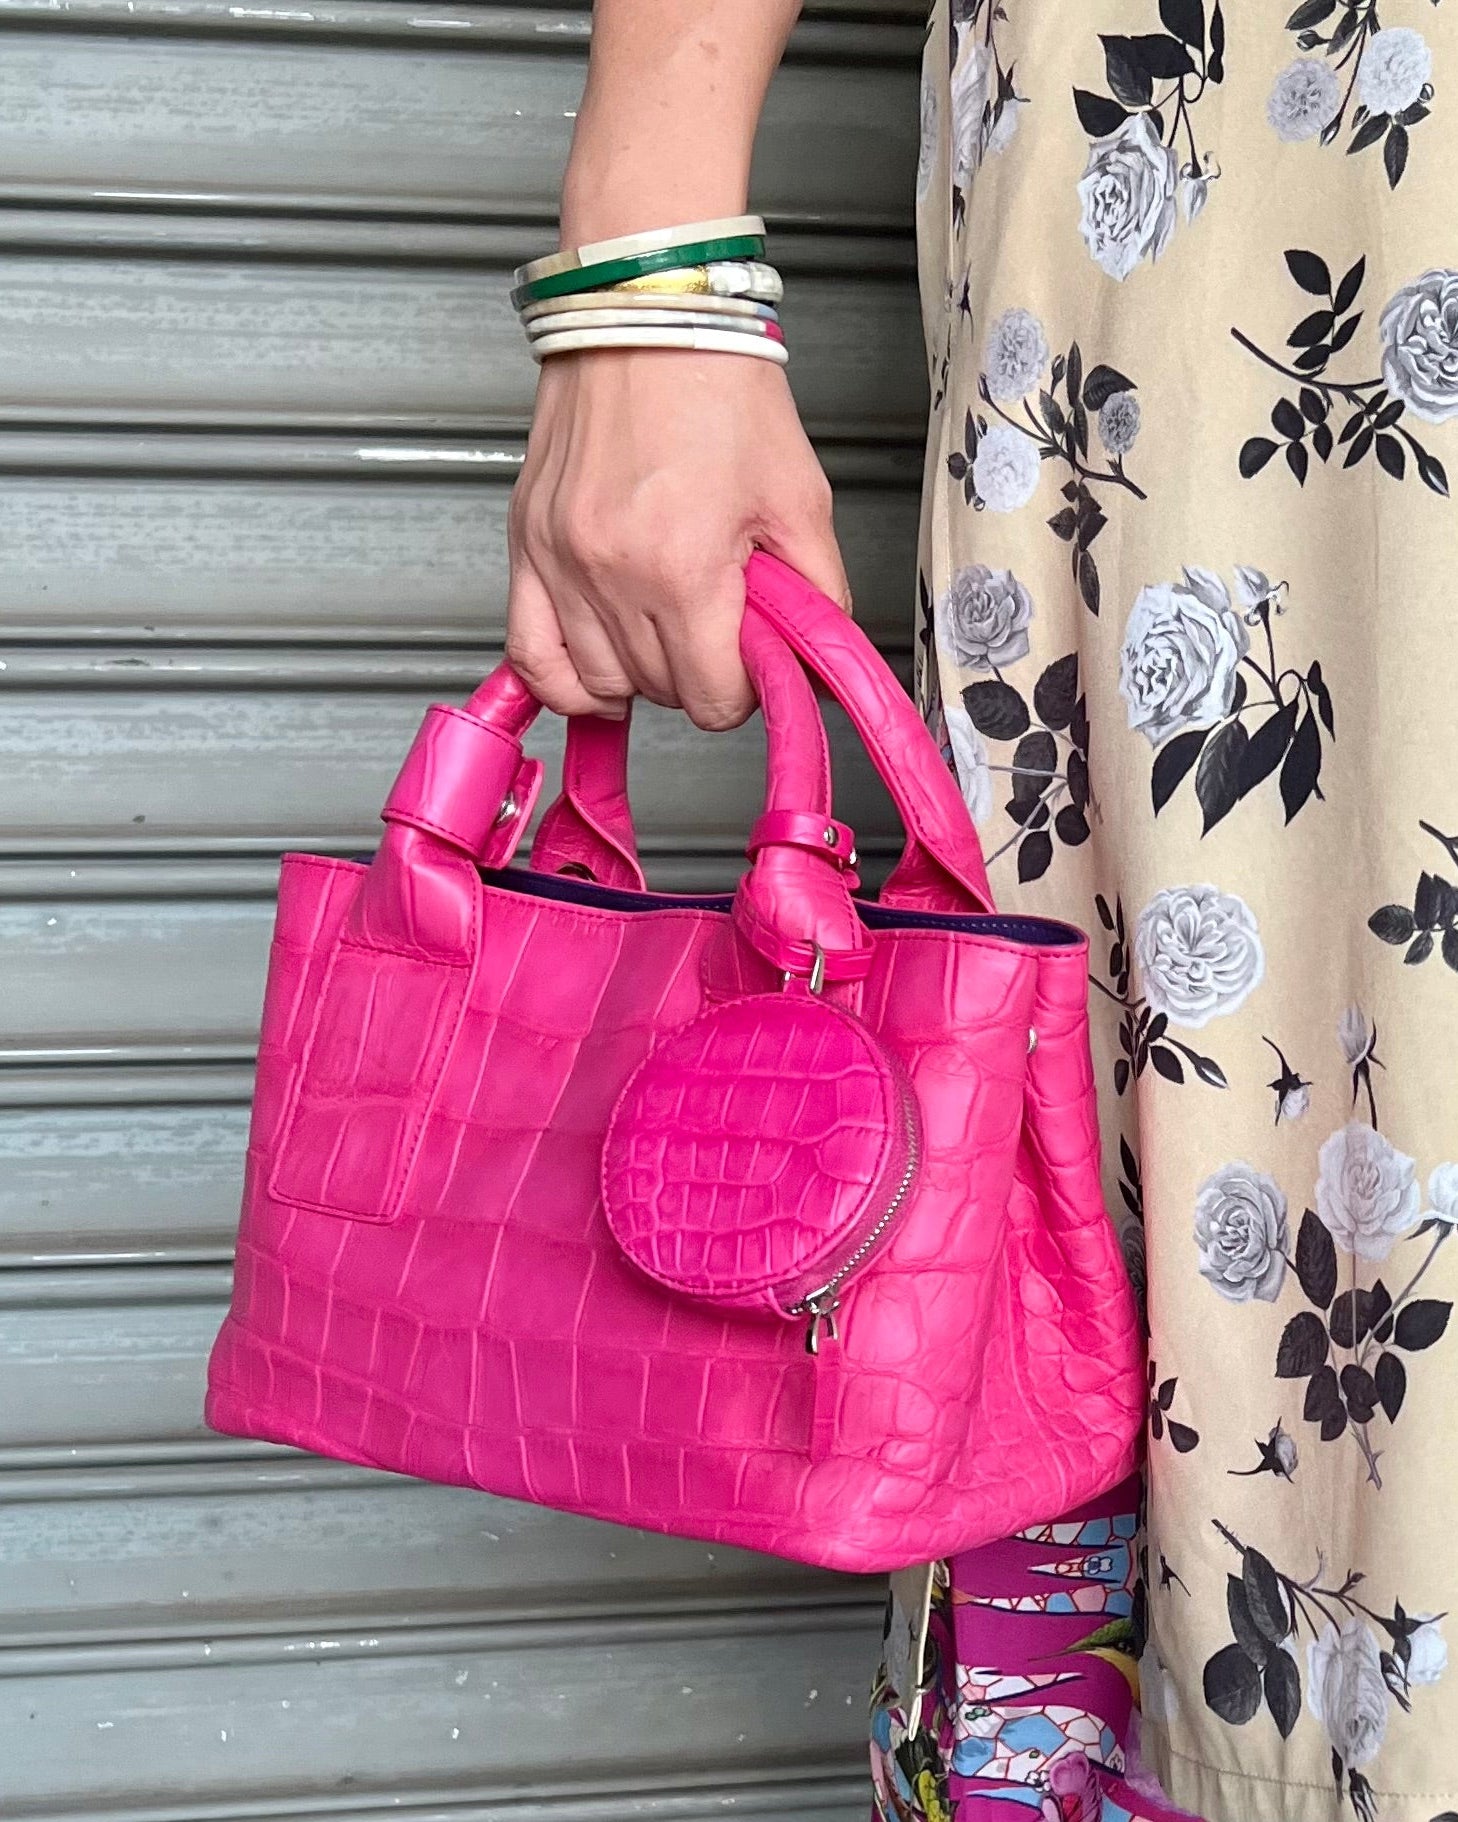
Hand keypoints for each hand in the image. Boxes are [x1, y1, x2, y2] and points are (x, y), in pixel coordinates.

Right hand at [506, 348, 850, 728]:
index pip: (711, 698)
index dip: (743, 691)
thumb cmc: (719, 387)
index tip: (752, 659)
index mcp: (682, 566)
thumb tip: (818, 662)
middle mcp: (610, 572)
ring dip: (638, 675)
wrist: (648, 313)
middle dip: (697, 675)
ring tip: (666, 632)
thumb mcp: (800, 496)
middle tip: (718, 627)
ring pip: (598, 682)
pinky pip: (529, 653)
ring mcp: (559, 561)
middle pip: (659, 692)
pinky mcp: (527, 543)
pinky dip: (563, 678)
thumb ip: (817, 594)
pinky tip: (598, 665)